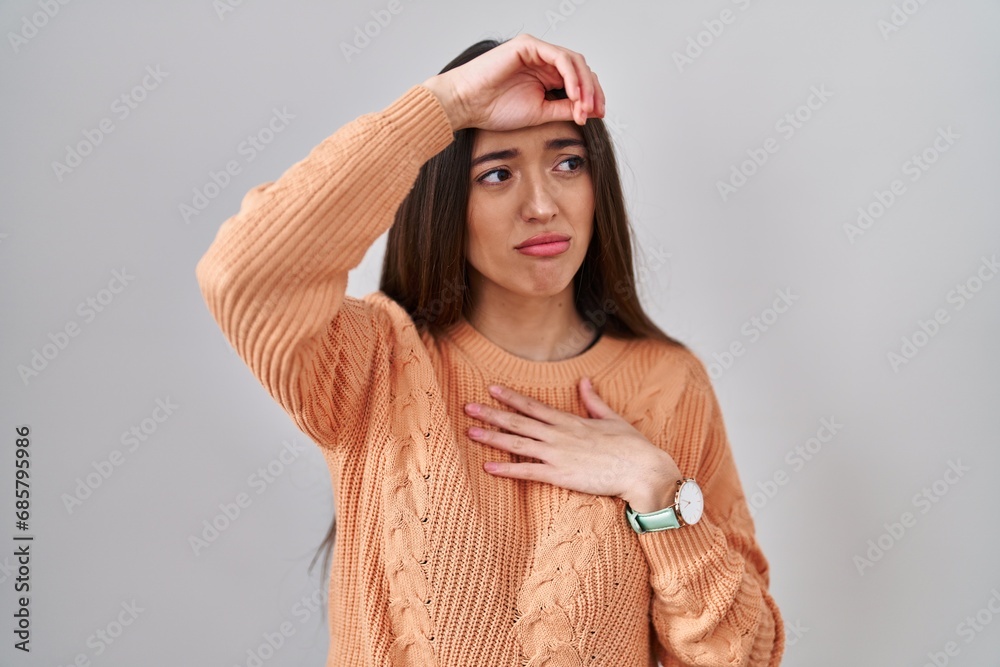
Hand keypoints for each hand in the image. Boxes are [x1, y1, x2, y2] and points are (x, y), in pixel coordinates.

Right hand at [422, 33, 605, 131]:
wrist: (467, 104)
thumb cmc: (494, 109)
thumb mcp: (539, 113)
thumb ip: (562, 108)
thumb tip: (587, 111)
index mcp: (545, 74)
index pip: (578, 80)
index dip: (591, 96)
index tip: (598, 115)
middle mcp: (542, 59)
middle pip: (580, 69)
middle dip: (592, 91)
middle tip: (596, 112)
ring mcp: (536, 50)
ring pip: (574, 62)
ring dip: (584, 85)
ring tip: (585, 106)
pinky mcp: (528, 45)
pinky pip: (559, 58)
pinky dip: (571, 76)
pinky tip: (574, 95)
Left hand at [464, 377, 682, 511]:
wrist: (643, 469)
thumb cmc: (631, 446)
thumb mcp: (611, 417)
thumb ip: (593, 400)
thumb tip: (584, 380)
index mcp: (569, 420)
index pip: (533, 406)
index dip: (510, 397)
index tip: (491, 388)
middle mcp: (559, 434)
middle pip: (518, 421)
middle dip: (491, 414)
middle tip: (468, 407)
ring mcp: (557, 454)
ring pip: (518, 443)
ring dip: (493, 437)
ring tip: (470, 432)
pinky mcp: (561, 475)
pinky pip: (528, 472)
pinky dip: (507, 469)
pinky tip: (488, 467)